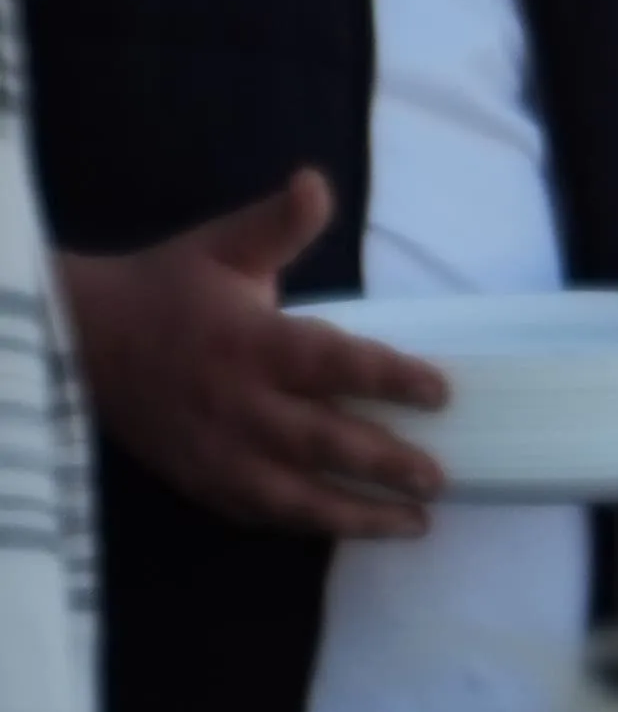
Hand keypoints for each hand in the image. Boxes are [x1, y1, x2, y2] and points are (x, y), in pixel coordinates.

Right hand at [56, 176, 449, 533]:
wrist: (82, 342)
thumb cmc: (167, 289)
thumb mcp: (223, 244)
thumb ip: (279, 223)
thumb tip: (317, 182)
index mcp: (252, 344)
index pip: (334, 365)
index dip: (391, 380)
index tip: (442, 392)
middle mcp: (238, 406)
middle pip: (323, 443)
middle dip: (386, 465)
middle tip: (440, 481)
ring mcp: (217, 454)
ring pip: (295, 497)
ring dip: (356, 514)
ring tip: (414, 525)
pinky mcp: (200, 482)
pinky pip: (260, 514)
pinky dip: (307, 525)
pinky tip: (349, 528)